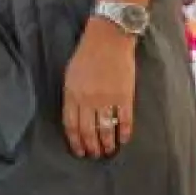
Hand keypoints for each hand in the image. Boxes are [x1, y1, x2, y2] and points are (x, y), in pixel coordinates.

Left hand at [62, 17, 136, 157]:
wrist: (108, 39)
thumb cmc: (86, 55)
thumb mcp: (70, 75)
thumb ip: (72, 96)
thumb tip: (74, 116)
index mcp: (72, 93)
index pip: (71, 124)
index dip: (75, 141)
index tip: (78, 151)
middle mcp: (88, 99)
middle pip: (88, 131)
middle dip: (91, 146)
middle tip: (94, 155)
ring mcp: (107, 99)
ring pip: (106, 130)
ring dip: (107, 144)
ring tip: (108, 152)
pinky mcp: (125, 96)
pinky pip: (125, 121)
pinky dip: (124, 133)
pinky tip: (124, 140)